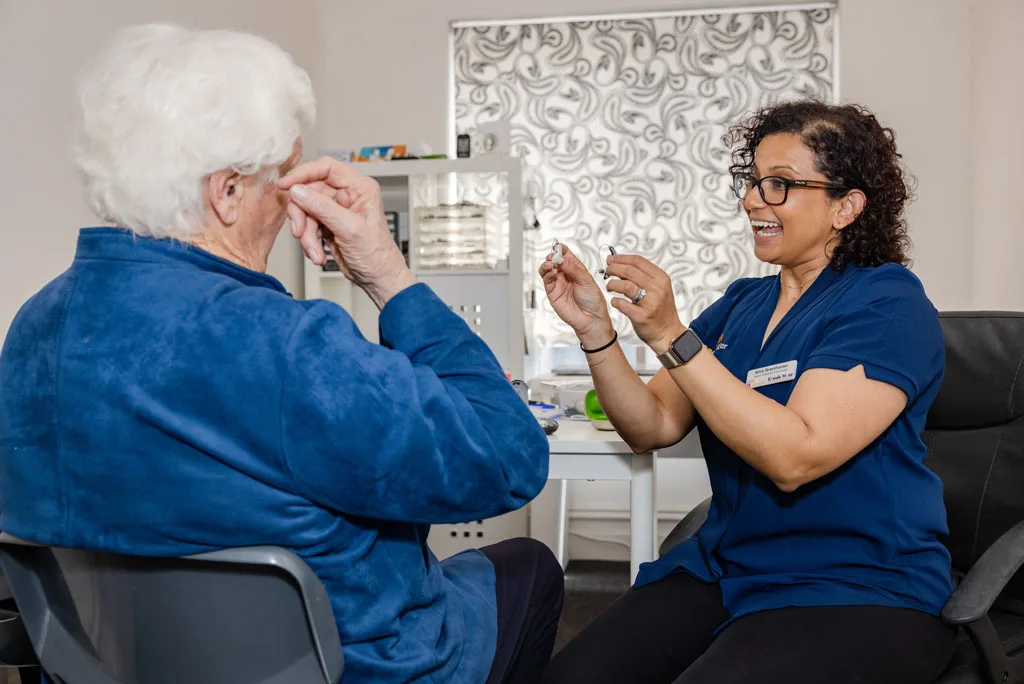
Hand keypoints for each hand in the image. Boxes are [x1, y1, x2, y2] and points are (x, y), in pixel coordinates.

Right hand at [279, 157, 414, 307]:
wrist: (377, 279)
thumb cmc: (377, 255)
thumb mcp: (350, 229)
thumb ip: (323, 208)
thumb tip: (298, 191)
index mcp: (360, 188)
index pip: (326, 168)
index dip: (303, 173)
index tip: (286, 185)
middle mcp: (347, 195)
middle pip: (310, 191)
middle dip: (302, 214)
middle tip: (299, 231)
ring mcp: (336, 210)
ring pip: (306, 210)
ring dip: (306, 234)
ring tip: (314, 251)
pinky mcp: (328, 224)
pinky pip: (308, 226)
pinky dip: (309, 241)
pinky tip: (318, 254)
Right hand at [538, 243, 614, 348]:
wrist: (590, 319)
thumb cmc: (593, 301)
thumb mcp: (587, 281)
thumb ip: (574, 269)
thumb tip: (562, 259)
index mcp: (576, 269)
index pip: (565, 254)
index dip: (561, 249)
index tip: (558, 247)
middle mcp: (566, 274)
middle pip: (554, 260)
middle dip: (552, 256)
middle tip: (554, 257)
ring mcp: (558, 283)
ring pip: (547, 268)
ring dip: (547, 264)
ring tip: (551, 264)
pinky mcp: (552, 292)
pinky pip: (546, 279)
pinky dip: (546, 273)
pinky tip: (552, 272)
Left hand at [604, 254, 684, 352]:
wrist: (668, 333)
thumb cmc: (659, 309)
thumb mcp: (658, 288)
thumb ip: (642, 276)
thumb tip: (619, 265)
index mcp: (661, 278)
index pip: (638, 261)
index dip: (621, 258)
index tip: (610, 259)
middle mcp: (658, 288)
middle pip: (630, 271)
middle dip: (614, 269)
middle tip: (607, 271)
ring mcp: (651, 303)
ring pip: (625, 285)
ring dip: (613, 284)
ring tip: (609, 287)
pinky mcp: (642, 316)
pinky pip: (622, 304)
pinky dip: (615, 301)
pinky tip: (615, 301)